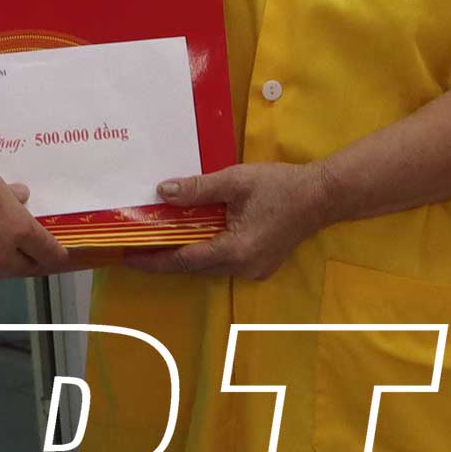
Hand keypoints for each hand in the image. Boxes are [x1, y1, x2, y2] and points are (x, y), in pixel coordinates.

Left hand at [120, 162, 335, 280]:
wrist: (323, 196)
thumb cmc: (281, 186)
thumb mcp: (236, 181)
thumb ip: (199, 189)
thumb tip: (163, 193)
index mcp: (234, 250)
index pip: (183, 260)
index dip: (153, 260)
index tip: (127, 258)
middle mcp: (242, 268)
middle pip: (194, 267)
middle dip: (165, 258)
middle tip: (137, 247)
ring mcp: (254, 270)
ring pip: (209, 266)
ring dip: (186, 255)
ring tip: (161, 241)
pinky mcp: (261, 265)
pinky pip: (225, 262)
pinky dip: (207, 252)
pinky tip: (196, 238)